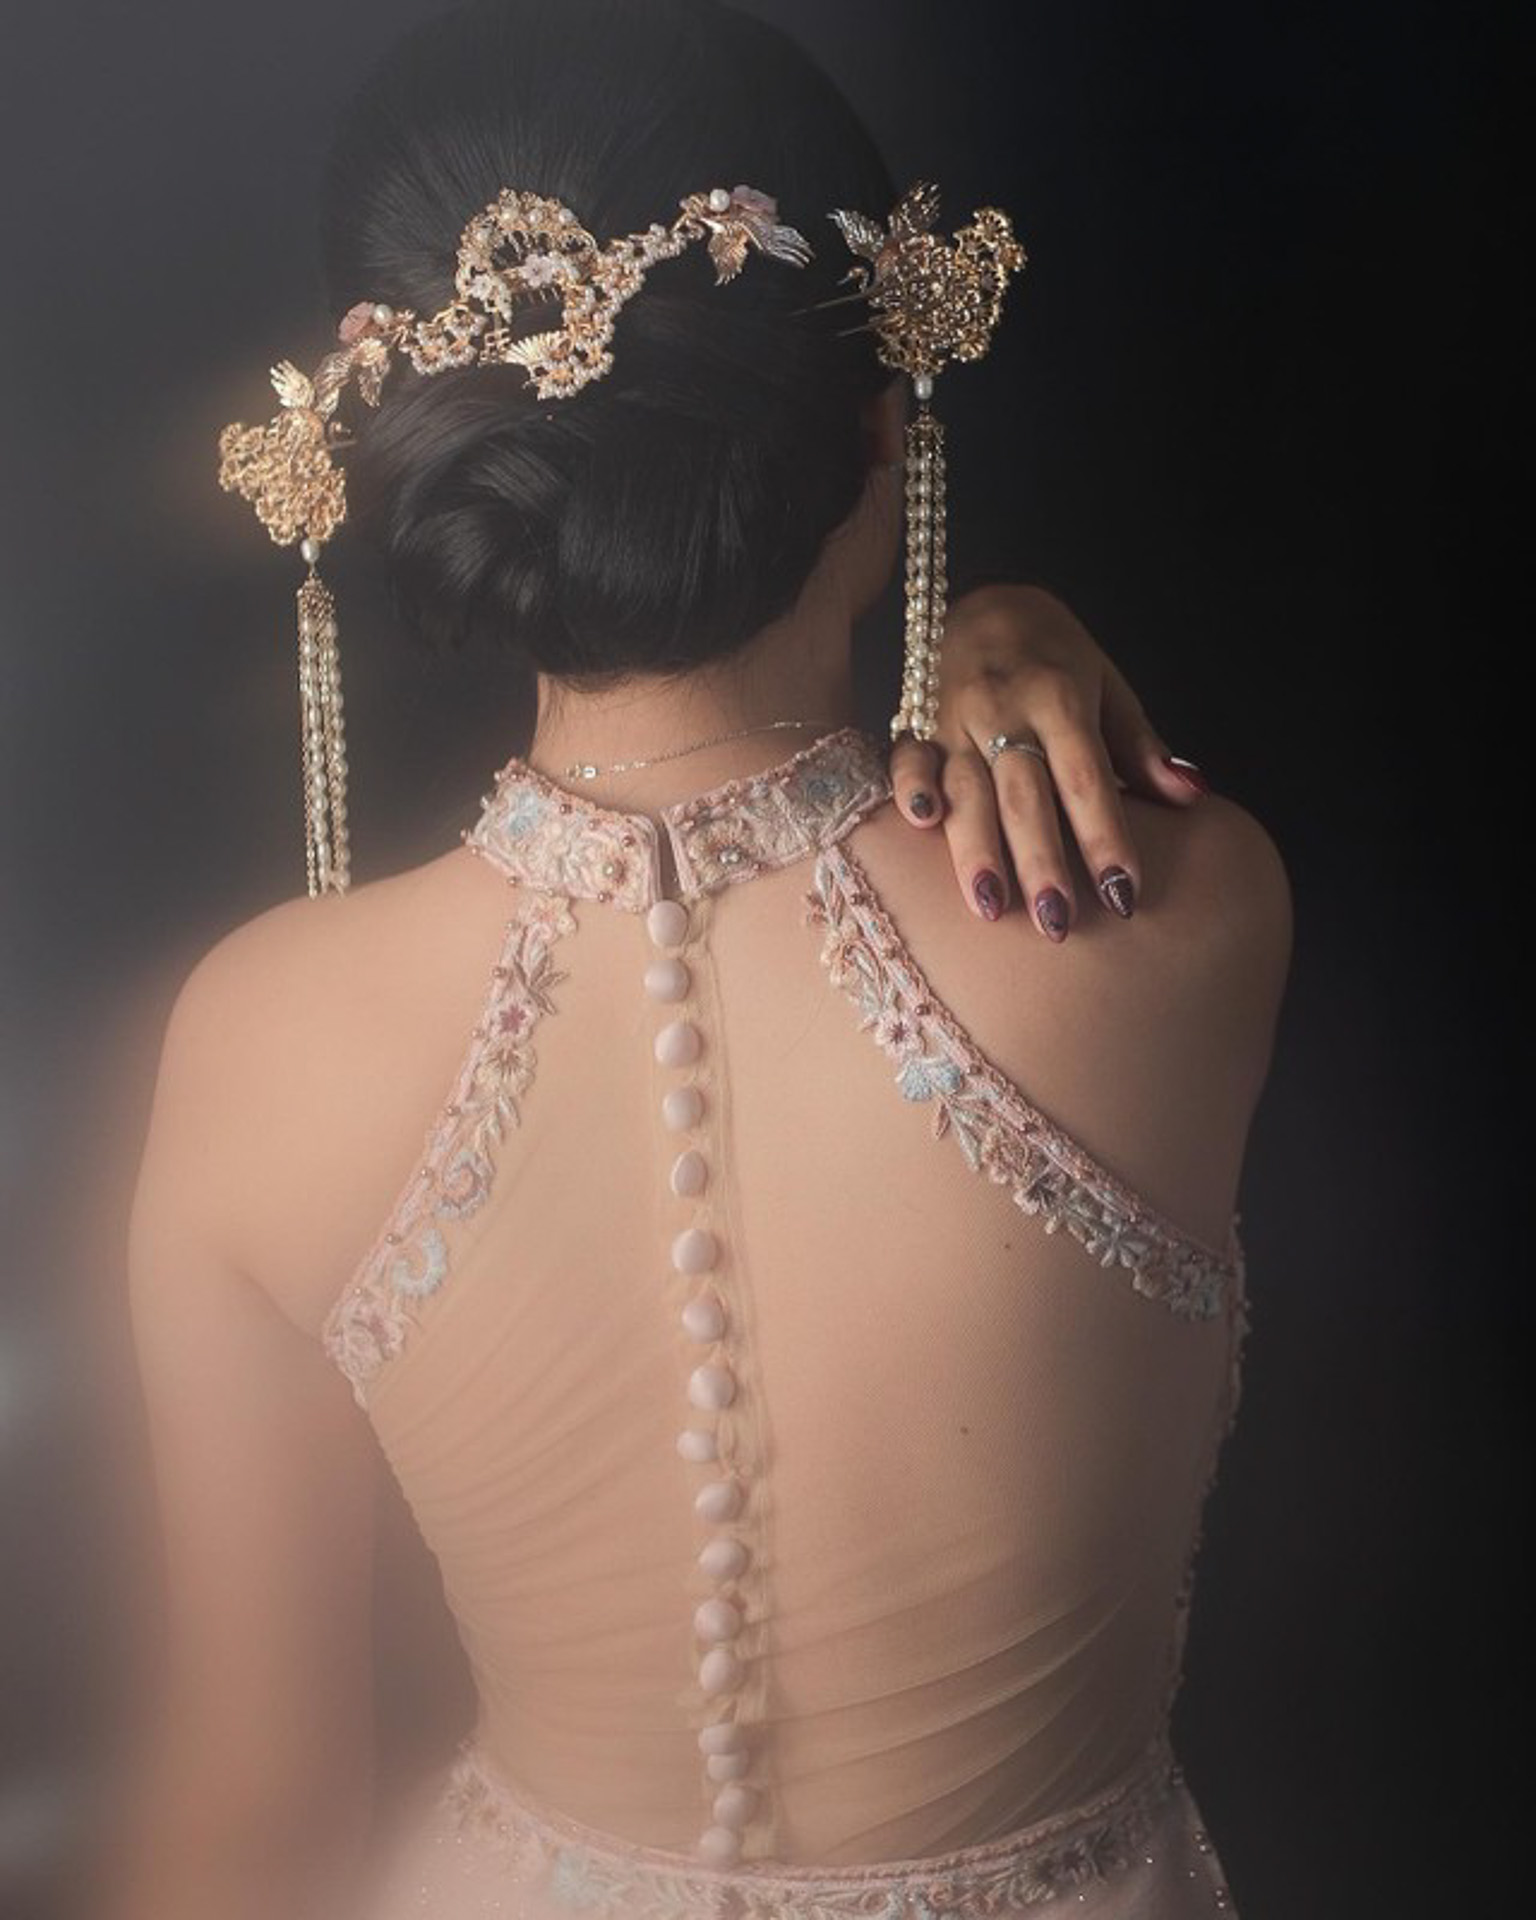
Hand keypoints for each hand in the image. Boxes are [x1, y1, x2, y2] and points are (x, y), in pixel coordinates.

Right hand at [888, 584, 1210, 937]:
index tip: (1124, 894)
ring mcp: (953, 718)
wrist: (983, 597)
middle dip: (1041, 862)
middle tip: (1058, 924)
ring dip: (977, 851)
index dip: (1105, 839)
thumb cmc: (1054, 654)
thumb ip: (1141, 745)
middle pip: (1025, 796)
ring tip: (991, 909)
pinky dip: (910, 789)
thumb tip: (1192, 795)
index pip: (1087, 781)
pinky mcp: (913, 724)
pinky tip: (922, 825)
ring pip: (966, 790)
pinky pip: (906, 759)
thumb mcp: (1106, 684)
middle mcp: (1004, 710)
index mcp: (1059, 699)